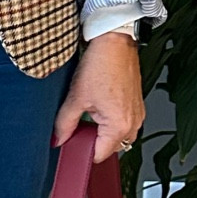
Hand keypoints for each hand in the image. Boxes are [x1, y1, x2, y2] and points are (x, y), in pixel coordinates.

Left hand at [53, 31, 143, 162]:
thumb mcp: (76, 97)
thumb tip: (58, 139)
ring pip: (117, 136)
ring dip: (102, 131)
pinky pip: (124, 123)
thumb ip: (65, 123)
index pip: (99, 155)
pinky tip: (99, 106)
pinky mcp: (137, 105)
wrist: (115, 42)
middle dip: (93, 142)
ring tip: (89, 113)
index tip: (71, 146)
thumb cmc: (101, 64)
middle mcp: (133, 123)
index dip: (83, 152)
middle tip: (78, 127)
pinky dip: (111, 121)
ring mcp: (138, 114)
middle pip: (110, 147)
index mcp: (119, 125)